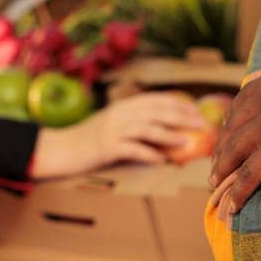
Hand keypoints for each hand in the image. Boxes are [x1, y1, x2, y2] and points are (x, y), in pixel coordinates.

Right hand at [28, 92, 205, 179]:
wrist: (60, 149)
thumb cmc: (88, 141)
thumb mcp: (111, 126)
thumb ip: (132, 125)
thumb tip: (163, 132)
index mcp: (122, 106)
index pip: (156, 100)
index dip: (178, 104)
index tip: (196, 111)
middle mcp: (119, 114)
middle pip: (156, 112)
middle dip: (181, 117)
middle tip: (200, 125)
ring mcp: (112, 130)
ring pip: (147, 129)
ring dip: (169, 135)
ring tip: (186, 142)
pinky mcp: (106, 147)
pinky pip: (131, 149)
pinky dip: (148, 154)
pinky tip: (161, 160)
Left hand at [209, 57, 260, 217]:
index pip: (241, 101)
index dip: (231, 120)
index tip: (226, 131)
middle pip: (232, 128)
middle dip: (221, 148)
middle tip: (216, 163)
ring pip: (234, 151)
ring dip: (222, 170)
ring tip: (215, 184)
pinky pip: (249, 174)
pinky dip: (239, 191)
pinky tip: (233, 204)